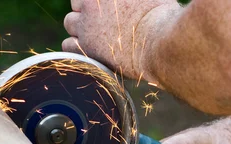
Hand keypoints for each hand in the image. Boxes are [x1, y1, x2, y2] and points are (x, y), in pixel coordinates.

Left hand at [63, 0, 180, 80]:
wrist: (159, 42)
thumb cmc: (163, 18)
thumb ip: (138, 0)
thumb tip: (138, 2)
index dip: (95, 2)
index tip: (104, 9)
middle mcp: (92, 2)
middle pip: (76, 3)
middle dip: (86, 11)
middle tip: (100, 23)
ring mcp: (87, 23)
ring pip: (70, 22)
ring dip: (79, 28)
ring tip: (94, 38)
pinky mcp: (86, 46)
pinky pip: (67, 46)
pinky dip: (74, 47)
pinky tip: (87, 51)